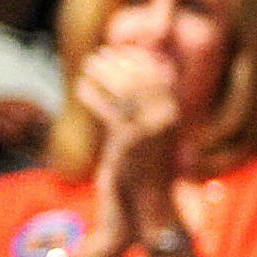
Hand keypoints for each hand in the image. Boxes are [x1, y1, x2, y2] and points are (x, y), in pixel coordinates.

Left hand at [76, 47, 181, 207]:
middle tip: (100, 56)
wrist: (142, 206)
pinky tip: (82, 87)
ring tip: (90, 65)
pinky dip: (94, 95)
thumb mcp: (146, 131)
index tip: (121, 50)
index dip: (140, 59)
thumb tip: (127, 71)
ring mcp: (150, 131)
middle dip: (120, 63)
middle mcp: (167, 120)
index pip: (161, 75)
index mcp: (174, 115)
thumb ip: (141, 105)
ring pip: (126, 91)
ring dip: (105, 74)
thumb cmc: (140, 167)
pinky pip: (109, 110)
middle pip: (143, 79)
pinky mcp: (129, 142)